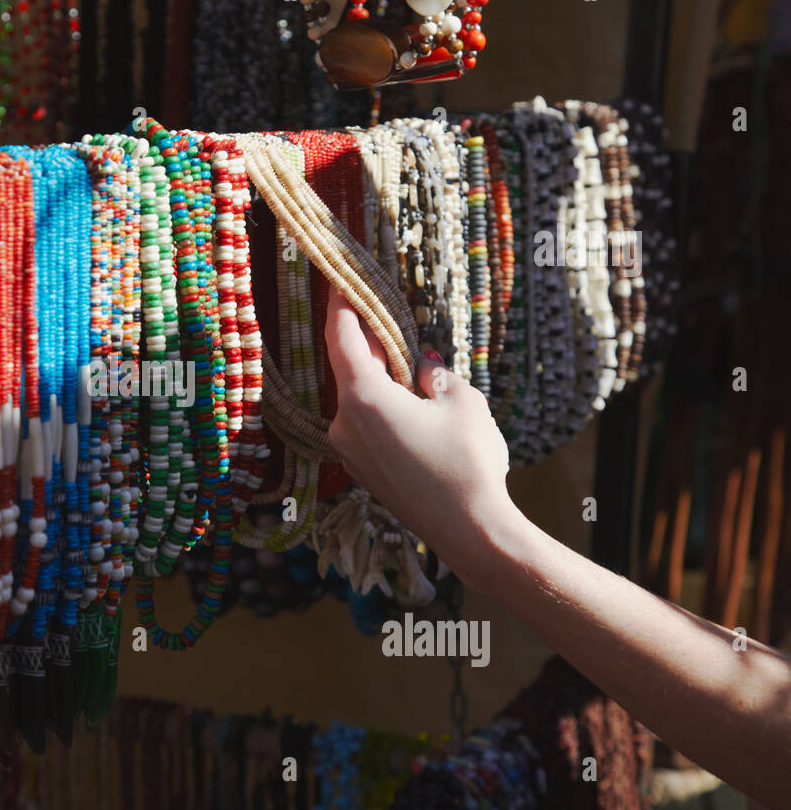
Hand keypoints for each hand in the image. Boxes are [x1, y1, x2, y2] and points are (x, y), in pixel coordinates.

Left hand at [324, 287, 516, 571]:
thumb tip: (421, 364)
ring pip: (358, 396)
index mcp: (363, 398)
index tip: (340, 277)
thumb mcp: (462, 403)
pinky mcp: (362, 469)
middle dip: (365, 338)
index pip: (340, 336)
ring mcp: (350, 449)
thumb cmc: (468, 463)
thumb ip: (435, 373)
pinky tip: (408, 399)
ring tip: (405, 356)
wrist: (469, 532)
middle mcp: (344, 423)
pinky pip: (365, 422)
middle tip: (381, 307)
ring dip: (377, 374)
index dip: (340, 302)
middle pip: (348, 366)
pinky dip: (380, 403)